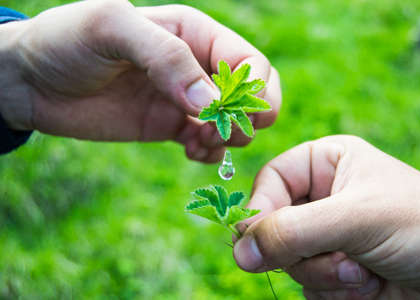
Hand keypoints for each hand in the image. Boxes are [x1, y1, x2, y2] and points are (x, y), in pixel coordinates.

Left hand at [0, 0, 280, 162]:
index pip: (249, 61)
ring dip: (228, 139)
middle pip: (250, 95)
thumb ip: (166, 58)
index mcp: (193, 33)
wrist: (32, 81)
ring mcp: (184, 100)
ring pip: (233, 123)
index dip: (255, 89)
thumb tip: (210, 103)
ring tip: (197, 142)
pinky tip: (191, 152)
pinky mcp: (169, 126)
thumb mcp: (113, 30)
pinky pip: (208, 144)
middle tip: (219, 132)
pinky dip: (211, 154)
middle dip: (246, 118)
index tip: (234, 112)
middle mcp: (195, 66)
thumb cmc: (68, 41)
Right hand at [233, 135, 419, 298]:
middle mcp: (321, 198)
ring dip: (323, 274)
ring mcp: (325, 236)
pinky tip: (367, 285)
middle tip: (339, 258)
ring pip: (287, 260)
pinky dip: (333, 291)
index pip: (271, 181)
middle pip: (274, 225)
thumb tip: (239, 250)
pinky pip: (306, 285)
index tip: (256, 240)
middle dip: (303, 250)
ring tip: (362, 271)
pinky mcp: (333, 270)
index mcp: (325, 163)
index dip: (260, 209)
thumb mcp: (358, 218)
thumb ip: (294, 231)